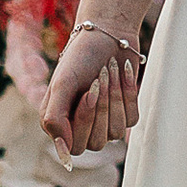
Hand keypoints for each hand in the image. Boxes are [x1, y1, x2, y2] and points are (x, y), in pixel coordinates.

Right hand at [42, 24, 138, 156]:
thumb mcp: (62, 84)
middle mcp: (81, 127)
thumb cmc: (80, 57)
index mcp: (59, 123)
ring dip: (115, 96)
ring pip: (116, 131)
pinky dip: (128, 90)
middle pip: (96, 142)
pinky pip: (132, 117)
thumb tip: (63, 152)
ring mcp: (105, 122)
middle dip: (102, 106)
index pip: (74, 147)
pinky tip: (123, 70)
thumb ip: (55, 118)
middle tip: (98, 76)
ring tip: (108, 69)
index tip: (89, 92)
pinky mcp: (125, 113)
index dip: (85, 122)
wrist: (107, 33)